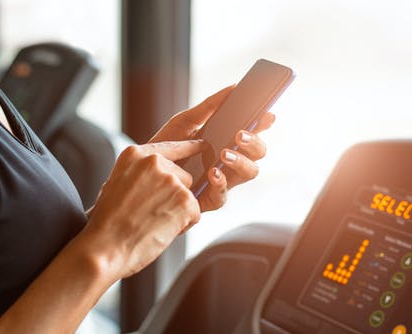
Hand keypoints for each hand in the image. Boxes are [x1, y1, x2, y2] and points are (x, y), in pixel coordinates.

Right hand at [80, 140, 203, 277]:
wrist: (103, 248)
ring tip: (152, 223)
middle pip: (183, 176)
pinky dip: (184, 225)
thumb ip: (139, 172)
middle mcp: (154, 161)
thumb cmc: (107, 223)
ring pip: (189, 195)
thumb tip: (162, 172)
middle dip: (174, 195)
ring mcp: (171, 179)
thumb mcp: (116, 183)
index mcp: (135, 154)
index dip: (188, 149)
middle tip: (150, 214)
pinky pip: (195, 213)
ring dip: (178, 211)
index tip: (202, 146)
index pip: (171, 146)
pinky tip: (161, 231)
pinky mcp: (185, 199)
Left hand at [150, 86, 275, 212]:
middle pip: (259, 153)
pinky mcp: (209, 199)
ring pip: (250, 173)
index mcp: (229, 141)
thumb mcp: (186, 121)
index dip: (264, 123)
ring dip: (242, 161)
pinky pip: (223, 195)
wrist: (144, 170)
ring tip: (225, 153)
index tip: (267, 114)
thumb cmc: (167, 144)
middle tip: (240, 134)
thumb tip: (234, 87)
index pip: (254, 131)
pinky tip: (212, 172)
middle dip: (255, 143)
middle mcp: (232, 161)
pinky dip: (221, 183)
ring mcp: (224, 180)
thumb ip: (210, 107)